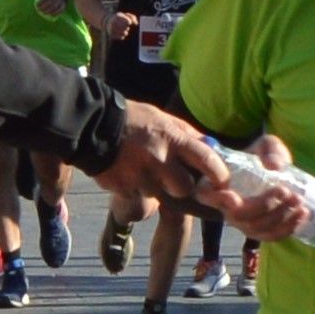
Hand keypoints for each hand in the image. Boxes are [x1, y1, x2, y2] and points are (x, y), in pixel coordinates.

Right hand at [90, 97, 236, 215]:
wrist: (91, 125)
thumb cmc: (132, 119)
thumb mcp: (162, 118)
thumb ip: (186, 134)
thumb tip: (210, 147)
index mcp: (172, 138)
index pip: (205, 159)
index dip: (218, 174)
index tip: (223, 182)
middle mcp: (159, 159)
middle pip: (184, 187)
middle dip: (181, 185)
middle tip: (172, 177)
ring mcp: (140, 176)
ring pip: (160, 194)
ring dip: (156, 187)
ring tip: (142, 170)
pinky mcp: (124, 188)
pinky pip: (137, 195)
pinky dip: (135, 188)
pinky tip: (127, 173)